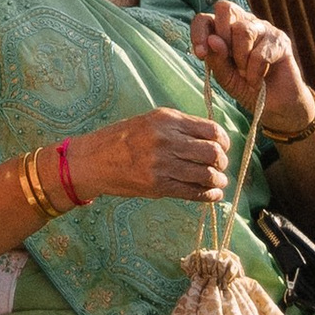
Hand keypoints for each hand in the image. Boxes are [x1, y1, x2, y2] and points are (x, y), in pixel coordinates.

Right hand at [69, 107, 229, 203]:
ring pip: (207, 175)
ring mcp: (161, 164)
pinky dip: (208, 195)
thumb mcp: (149, 122)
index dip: (223, 141)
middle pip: (213, 153)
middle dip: (222, 162)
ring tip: (217, 182)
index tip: (222, 147)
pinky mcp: (158, 186)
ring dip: (218, 180)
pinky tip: (212, 194)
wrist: (91, 160)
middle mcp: (166, 140)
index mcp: (166, 119)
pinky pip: (193, 192)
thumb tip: (213, 140)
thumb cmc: (121, 139)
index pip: (211, 130)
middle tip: (220, 166)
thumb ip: (179, 128)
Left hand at [191, 0, 313, 137]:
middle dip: (222, 36)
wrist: (273, 104)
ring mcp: (263, 28)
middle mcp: (243, 22)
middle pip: (225, 8)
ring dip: (240, 58)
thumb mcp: (224, 76)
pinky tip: (258, 79)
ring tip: (245, 74)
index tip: (201, 54)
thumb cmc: (245, 86)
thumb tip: (213, 39)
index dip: (199, 32)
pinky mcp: (280, 40)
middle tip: (229, 60)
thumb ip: (216, 58)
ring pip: (243, 30)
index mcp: (223, 29)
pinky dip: (255, 72)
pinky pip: (260, 53)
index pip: (204, 18)